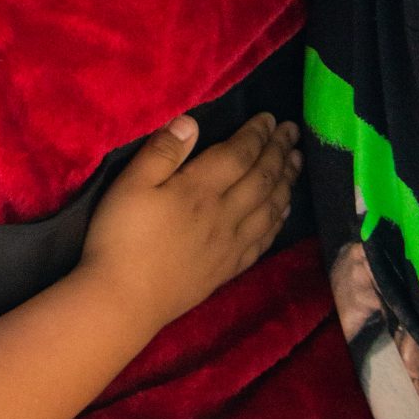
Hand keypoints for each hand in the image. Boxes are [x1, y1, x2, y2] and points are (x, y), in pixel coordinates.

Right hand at [82, 111, 299, 337]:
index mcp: (199, 189)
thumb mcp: (130, 185)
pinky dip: (278, 220)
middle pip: (261, 178)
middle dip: (279, 152)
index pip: (239, 155)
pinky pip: (263, 240)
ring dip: (286, 182)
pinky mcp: (227, 269)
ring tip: (297, 162)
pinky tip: (283, 210)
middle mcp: (223, 214)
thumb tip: (191, 122)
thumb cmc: (121, 237)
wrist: (124, 300)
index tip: (271, 118)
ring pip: (269, 208)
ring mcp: (229, 245)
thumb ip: (162, 152)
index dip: (257, 134)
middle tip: (293, 132)